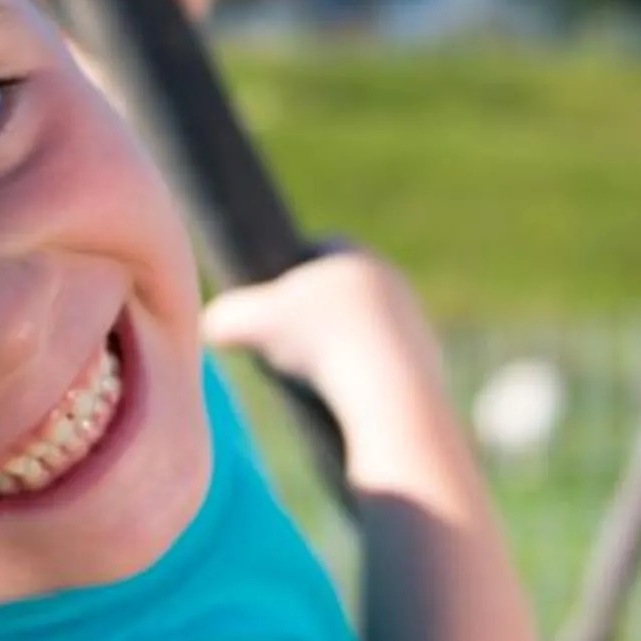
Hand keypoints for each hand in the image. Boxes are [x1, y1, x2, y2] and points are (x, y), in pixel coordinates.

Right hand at [199, 248, 443, 420]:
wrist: (389, 392)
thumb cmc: (319, 347)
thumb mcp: (252, 324)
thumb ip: (224, 317)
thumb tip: (211, 324)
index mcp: (357, 257)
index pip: (324, 244)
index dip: (294, 263)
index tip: (273, 291)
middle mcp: (394, 283)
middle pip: (349, 286)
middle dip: (320, 308)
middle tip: (289, 337)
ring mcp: (415, 324)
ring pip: (372, 325)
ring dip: (345, 344)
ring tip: (315, 374)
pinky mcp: (429, 365)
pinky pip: (389, 363)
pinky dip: (366, 376)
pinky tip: (345, 396)